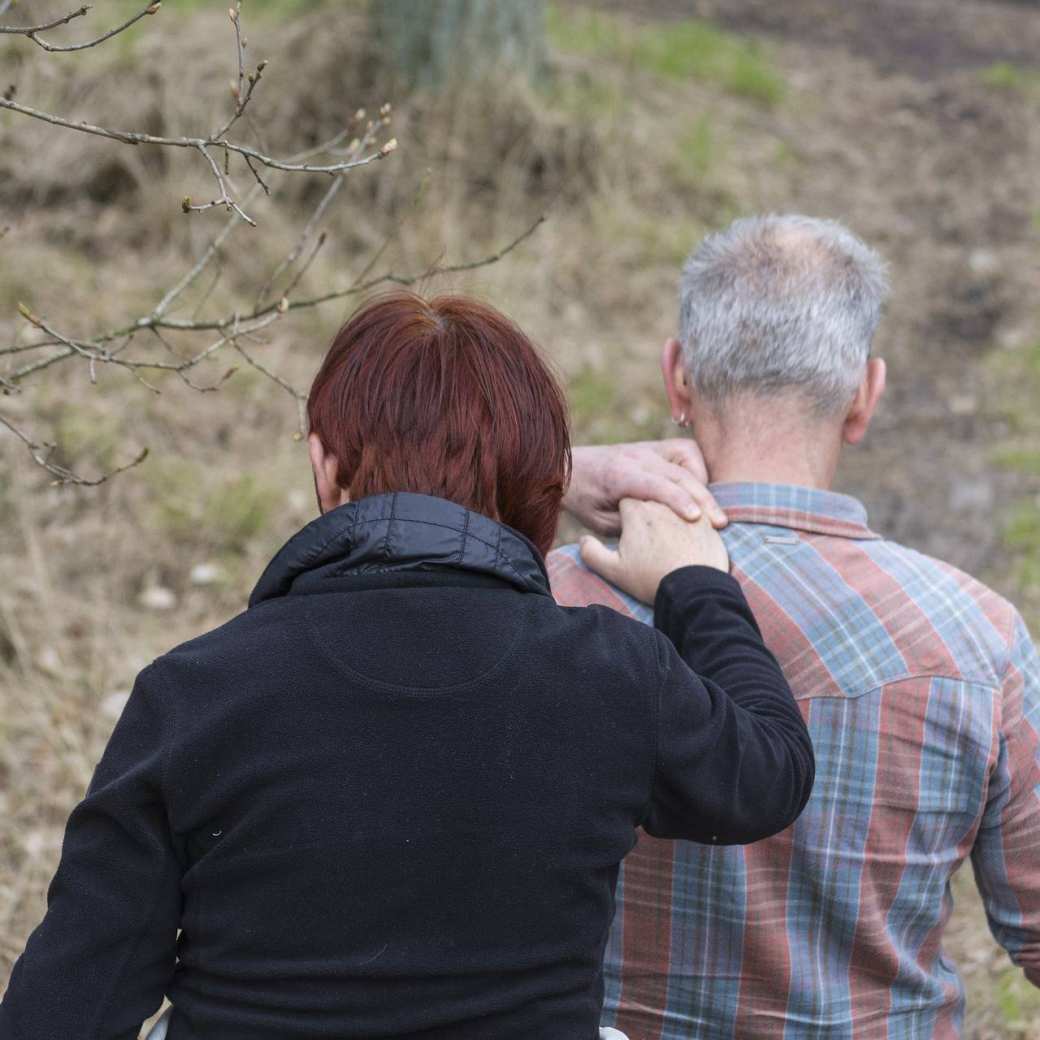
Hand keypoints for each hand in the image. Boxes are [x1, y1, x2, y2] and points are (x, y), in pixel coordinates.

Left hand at [564, 441, 726, 536]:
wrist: (570, 467)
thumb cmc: (583, 499)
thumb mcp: (598, 521)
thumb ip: (629, 524)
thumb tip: (661, 531)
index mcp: (619, 475)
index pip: (655, 484)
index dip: (678, 501)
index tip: (696, 518)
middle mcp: (636, 457)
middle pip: (678, 474)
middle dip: (702, 498)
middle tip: (720, 524)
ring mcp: (647, 448)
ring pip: (688, 456)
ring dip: (704, 481)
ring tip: (713, 511)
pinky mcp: (655, 447)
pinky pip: (686, 450)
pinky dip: (698, 468)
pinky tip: (700, 491)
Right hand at [580, 498, 728, 603]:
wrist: (692, 591)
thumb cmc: (651, 579)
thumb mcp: (614, 571)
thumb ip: (591, 553)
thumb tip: (583, 540)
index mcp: (637, 511)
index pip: (626, 499)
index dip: (624, 513)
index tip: (626, 527)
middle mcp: (662, 504)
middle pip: (650, 498)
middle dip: (647, 512)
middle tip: (646, 536)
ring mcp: (685, 510)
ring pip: (674, 505)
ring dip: (670, 516)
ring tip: (668, 541)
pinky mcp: (707, 522)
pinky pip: (697, 515)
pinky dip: (691, 524)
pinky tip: (687, 540)